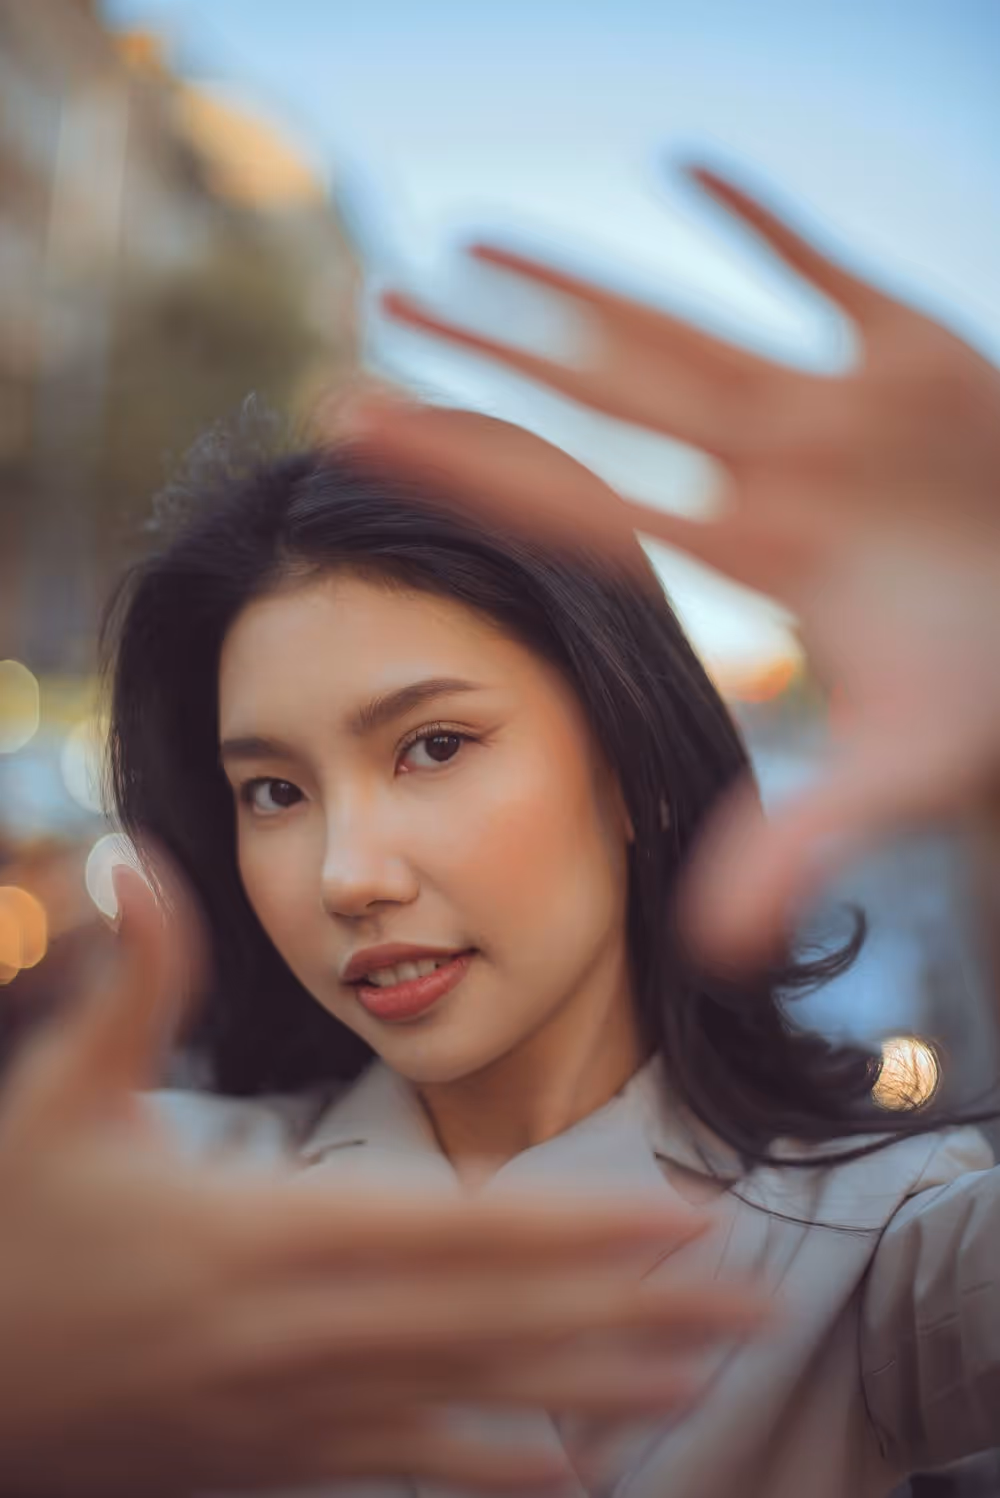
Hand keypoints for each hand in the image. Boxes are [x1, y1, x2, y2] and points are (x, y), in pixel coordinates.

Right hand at [0, 859, 763, 1495]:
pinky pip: (403, 1465)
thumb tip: (143, 859)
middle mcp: (302, 1328)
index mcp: (269, 1228)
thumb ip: (135, 982)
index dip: (580, 1227)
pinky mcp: (269, 1456)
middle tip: (746, 1301)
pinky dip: (493, 1471)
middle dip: (630, 1309)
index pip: (458, 1230)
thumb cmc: (14, 1232)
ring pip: (471, 1399)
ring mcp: (292, 1406)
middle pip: (496, 1318)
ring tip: (697, 1376)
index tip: (681, 1217)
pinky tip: (575, 1474)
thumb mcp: (61, 1093)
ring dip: (594, 1386)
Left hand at [354, 164, 999, 969]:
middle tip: (383, 304)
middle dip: (499, 356)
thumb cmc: (994, 698)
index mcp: (760, 559)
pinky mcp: (925, 356)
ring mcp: (843, 411)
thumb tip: (709, 946)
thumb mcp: (908, 767)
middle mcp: (777, 475)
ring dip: (588, 285)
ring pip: (692, 329)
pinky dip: (774, 224)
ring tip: (476, 239)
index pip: (587, 509)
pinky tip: (694, 168)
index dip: (474, 474)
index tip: (359, 434)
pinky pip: (835, 273)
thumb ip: (805, 840)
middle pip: (610, 401)